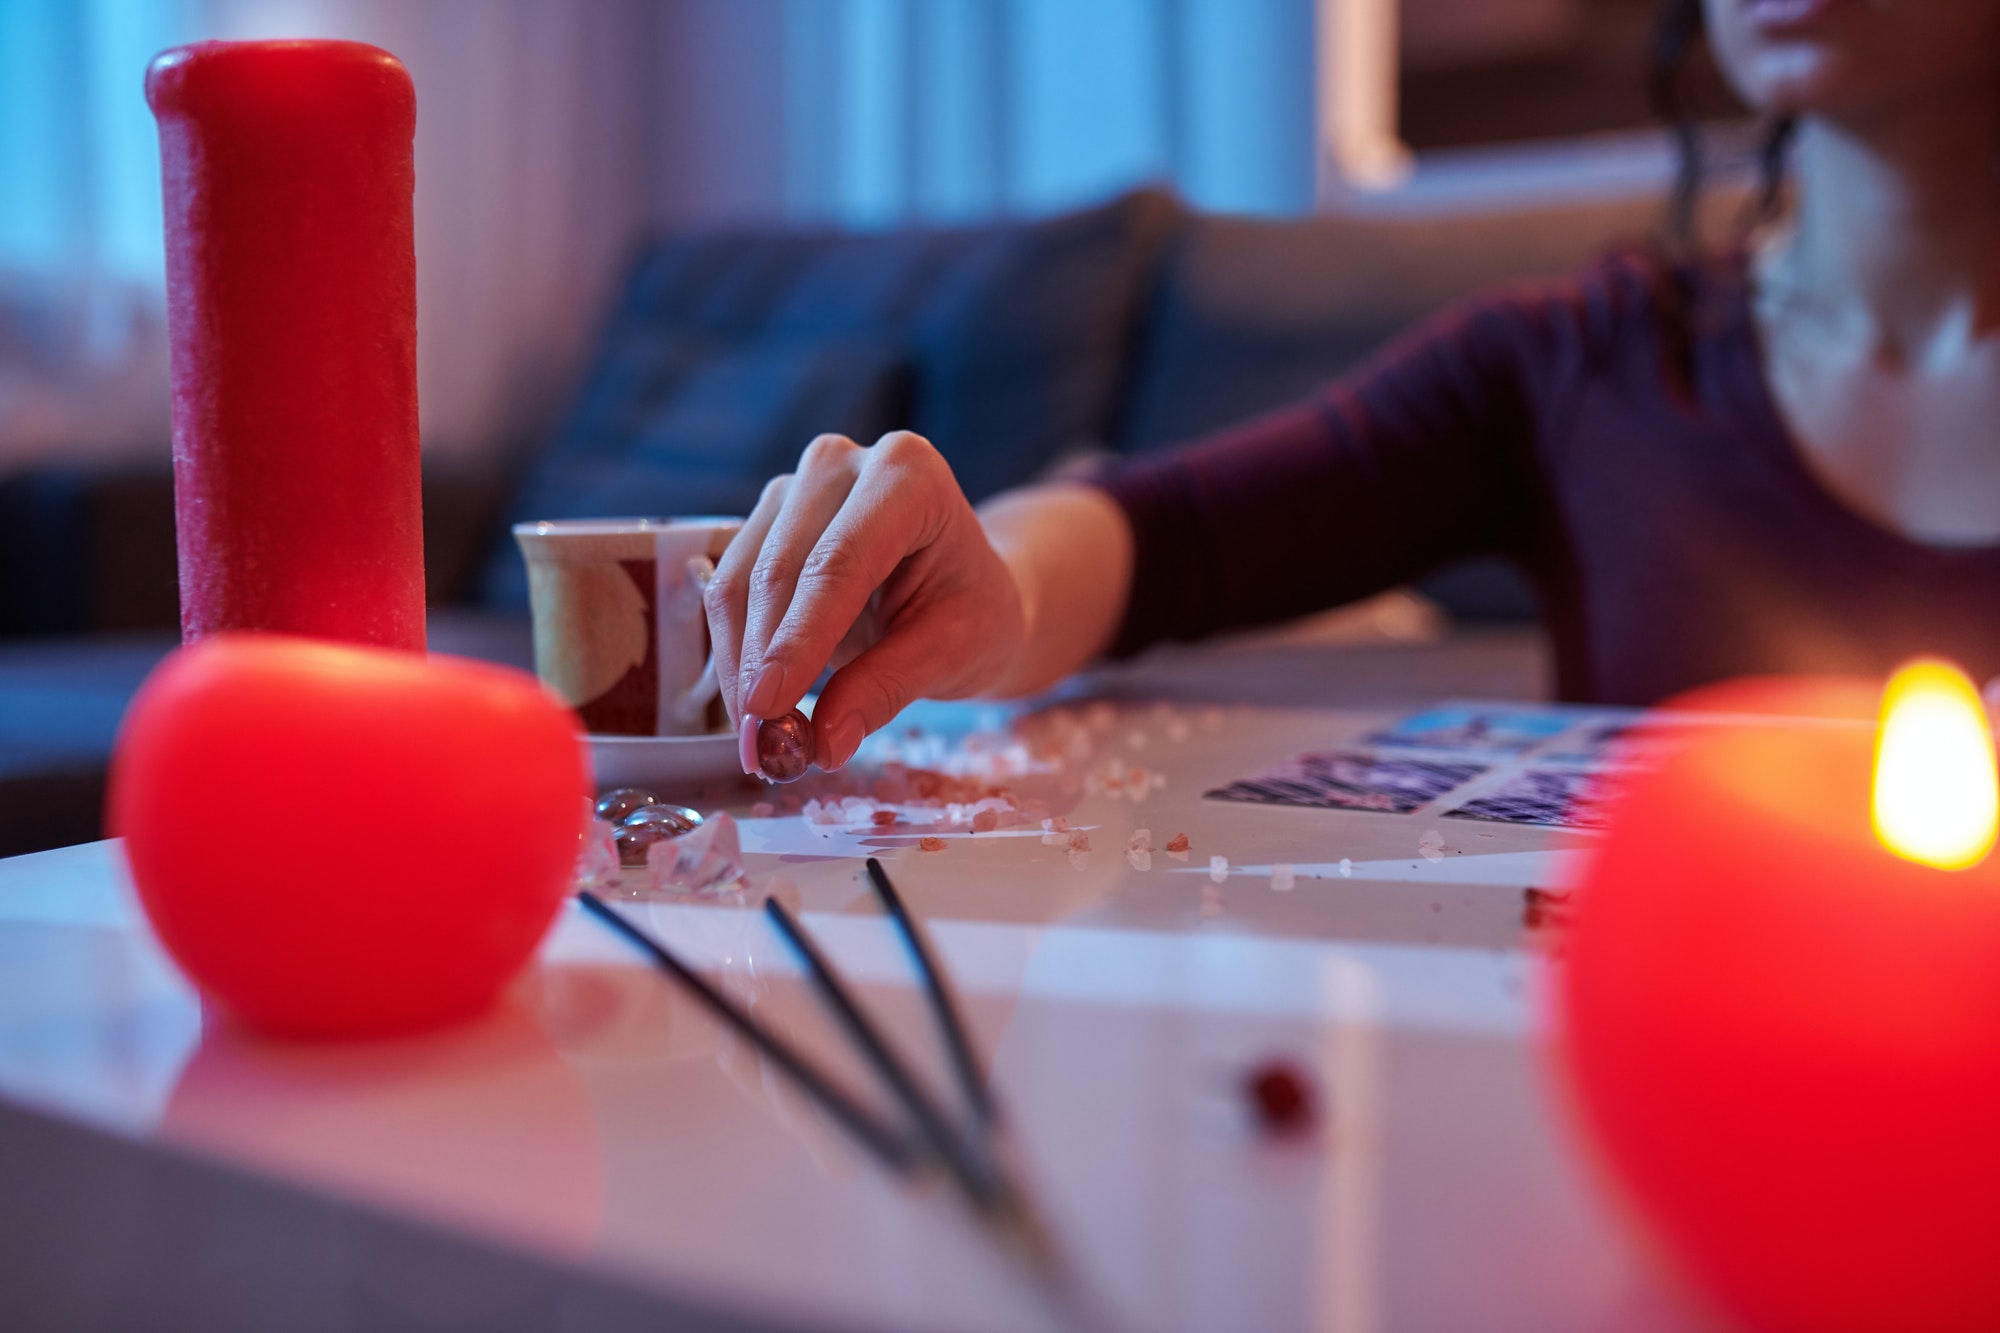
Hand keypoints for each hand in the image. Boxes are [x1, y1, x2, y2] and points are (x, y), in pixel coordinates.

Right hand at [706, 431, 1028, 772]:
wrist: (964, 585)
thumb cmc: (972, 610)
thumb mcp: (954, 651)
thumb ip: (889, 687)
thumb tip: (823, 743)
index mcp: (908, 474)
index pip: (838, 564)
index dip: (798, 640)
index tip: (767, 708)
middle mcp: (841, 464)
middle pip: (780, 570)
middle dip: (763, 666)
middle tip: (761, 747)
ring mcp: (794, 488)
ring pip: (740, 582)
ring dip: (739, 667)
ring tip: (758, 740)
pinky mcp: (764, 521)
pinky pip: (729, 591)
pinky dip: (734, 655)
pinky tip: (750, 707)